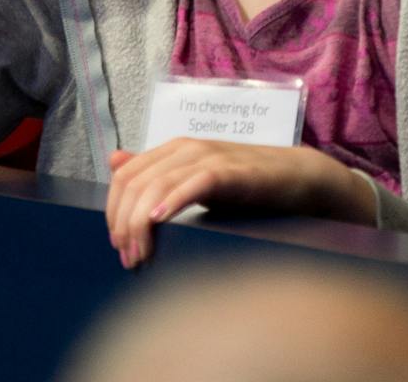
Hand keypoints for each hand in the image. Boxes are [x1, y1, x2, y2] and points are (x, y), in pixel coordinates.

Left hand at [103, 142, 374, 269]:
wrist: (294, 178)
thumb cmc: (243, 185)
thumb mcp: (193, 179)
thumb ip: (155, 173)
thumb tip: (114, 161)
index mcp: (172, 150)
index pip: (124, 176)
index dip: (113, 211)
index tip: (117, 246)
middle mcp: (184, 148)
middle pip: (134, 183)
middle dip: (123, 224)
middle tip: (128, 258)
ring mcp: (208, 157)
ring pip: (157, 184)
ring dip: (141, 223)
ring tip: (141, 254)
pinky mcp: (230, 171)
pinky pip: (194, 182)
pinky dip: (172, 200)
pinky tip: (159, 220)